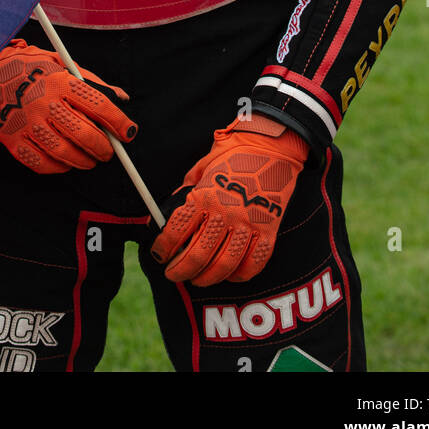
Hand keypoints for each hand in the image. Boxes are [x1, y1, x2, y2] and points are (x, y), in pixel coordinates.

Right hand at [0, 40, 136, 173]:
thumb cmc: (26, 66)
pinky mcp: (12, 141)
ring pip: (66, 154)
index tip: (128, 132)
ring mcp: (27, 124)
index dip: (119, 123)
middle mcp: (44, 103)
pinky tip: (65, 162)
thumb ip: (90, 82)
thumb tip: (120, 98)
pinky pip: (42, 164)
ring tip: (90, 159)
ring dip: (84, 161)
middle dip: (104, 148)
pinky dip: (59, 168)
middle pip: (85, 134)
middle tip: (109, 151)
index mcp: (59, 81)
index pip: (99, 105)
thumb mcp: (59, 63)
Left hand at [150, 115, 308, 285]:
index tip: (158, 254)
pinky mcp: (269, 231)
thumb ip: (186, 194)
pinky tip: (230, 275)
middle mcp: (225, 213)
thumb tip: (168, 216)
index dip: (163, 247)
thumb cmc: (231, 157)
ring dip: (207, 278)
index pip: (176, 230)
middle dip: (180, 270)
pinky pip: (254, 263)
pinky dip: (240, 275)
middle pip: (197, 255)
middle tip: (173, 274)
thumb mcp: (200, 169)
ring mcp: (249, 224)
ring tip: (197, 279)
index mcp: (204, 195)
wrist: (270, 148)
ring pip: (224, 265)